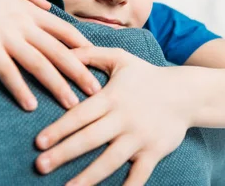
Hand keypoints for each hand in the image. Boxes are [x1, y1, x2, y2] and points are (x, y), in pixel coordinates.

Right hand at [0, 0, 100, 110]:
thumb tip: (47, 4)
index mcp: (28, 9)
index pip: (64, 31)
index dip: (84, 47)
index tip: (98, 62)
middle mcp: (21, 22)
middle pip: (58, 50)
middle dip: (80, 72)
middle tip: (96, 92)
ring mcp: (3, 33)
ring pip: (38, 63)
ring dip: (56, 85)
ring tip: (71, 105)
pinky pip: (5, 70)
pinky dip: (18, 88)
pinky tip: (29, 105)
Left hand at [35, 47, 191, 185]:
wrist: (185, 93)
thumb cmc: (146, 75)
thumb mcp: (120, 58)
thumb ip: (90, 54)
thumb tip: (63, 51)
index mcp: (112, 98)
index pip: (80, 114)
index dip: (59, 128)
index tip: (38, 142)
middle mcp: (124, 119)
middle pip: (90, 139)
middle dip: (64, 153)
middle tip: (40, 166)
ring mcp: (140, 137)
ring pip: (111, 160)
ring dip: (88, 177)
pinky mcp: (154, 152)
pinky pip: (140, 174)